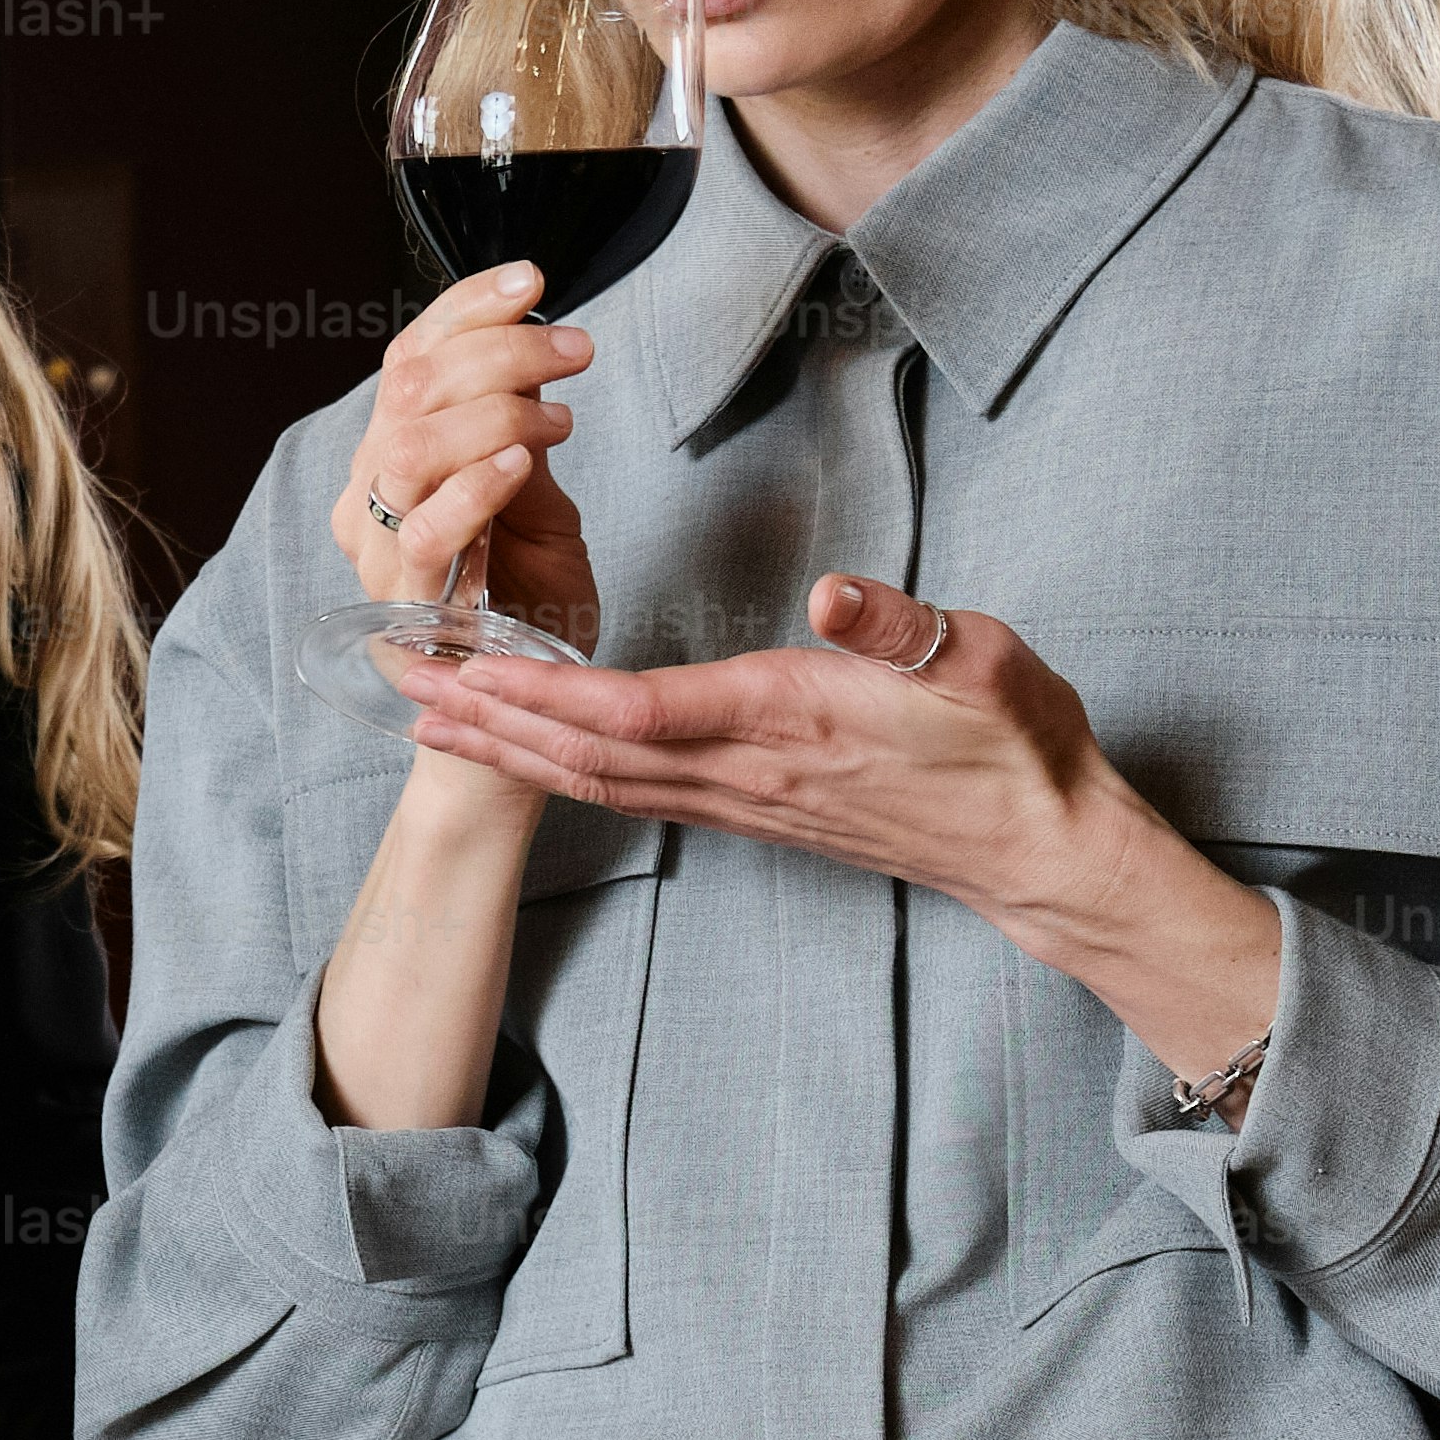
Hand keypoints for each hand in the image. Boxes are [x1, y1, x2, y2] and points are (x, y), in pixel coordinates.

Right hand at [332, 265, 602, 656]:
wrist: (520, 704)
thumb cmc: (531, 600)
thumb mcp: (539, 500)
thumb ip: (522, 435)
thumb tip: (536, 354)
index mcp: (390, 457)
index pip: (408, 357)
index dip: (465, 307)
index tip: (530, 279)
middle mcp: (368, 495)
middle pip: (409, 388)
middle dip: (497, 349)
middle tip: (572, 351)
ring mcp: (378, 550)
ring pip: (408, 446)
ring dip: (494, 411)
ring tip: (558, 416)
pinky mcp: (405, 602)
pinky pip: (424, 529)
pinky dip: (475, 485)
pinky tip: (521, 463)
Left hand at [393, 575, 1275, 1069]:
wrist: (1041, 846)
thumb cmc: (1015, 743)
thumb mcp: (980, 660)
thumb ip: (899, 627)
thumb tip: (833, 593)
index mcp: (784, 721)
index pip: (638, 710)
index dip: (546, 691)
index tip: (467, 666)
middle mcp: (743, 771)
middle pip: (587, 751)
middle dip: (487, 721)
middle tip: (398, 682)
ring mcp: (742, 800)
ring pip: (597, 778)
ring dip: (508, 749)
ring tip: (427, 718)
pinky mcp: (750, 810)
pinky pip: (631, 791)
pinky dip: (562, 767)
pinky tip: (524, 753)